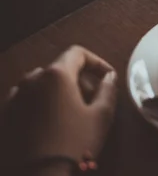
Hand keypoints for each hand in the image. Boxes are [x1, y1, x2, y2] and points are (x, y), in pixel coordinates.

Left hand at [0, 46, 117, 170]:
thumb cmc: (73, 142)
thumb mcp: (101, 116)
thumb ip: (108, 90)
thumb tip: (109, 77)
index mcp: (56, 74)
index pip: (77, 53)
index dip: (96, 61)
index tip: (107, 77)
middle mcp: (32, 79)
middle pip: (59, 68)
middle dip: (79, 78)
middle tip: (93, 98)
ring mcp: (15, 97)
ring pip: (41, 83)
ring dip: (58, 89)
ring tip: (71, 110)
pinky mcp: (5, 114)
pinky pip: (25, 98)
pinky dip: (40, 101)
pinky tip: (49, 120)